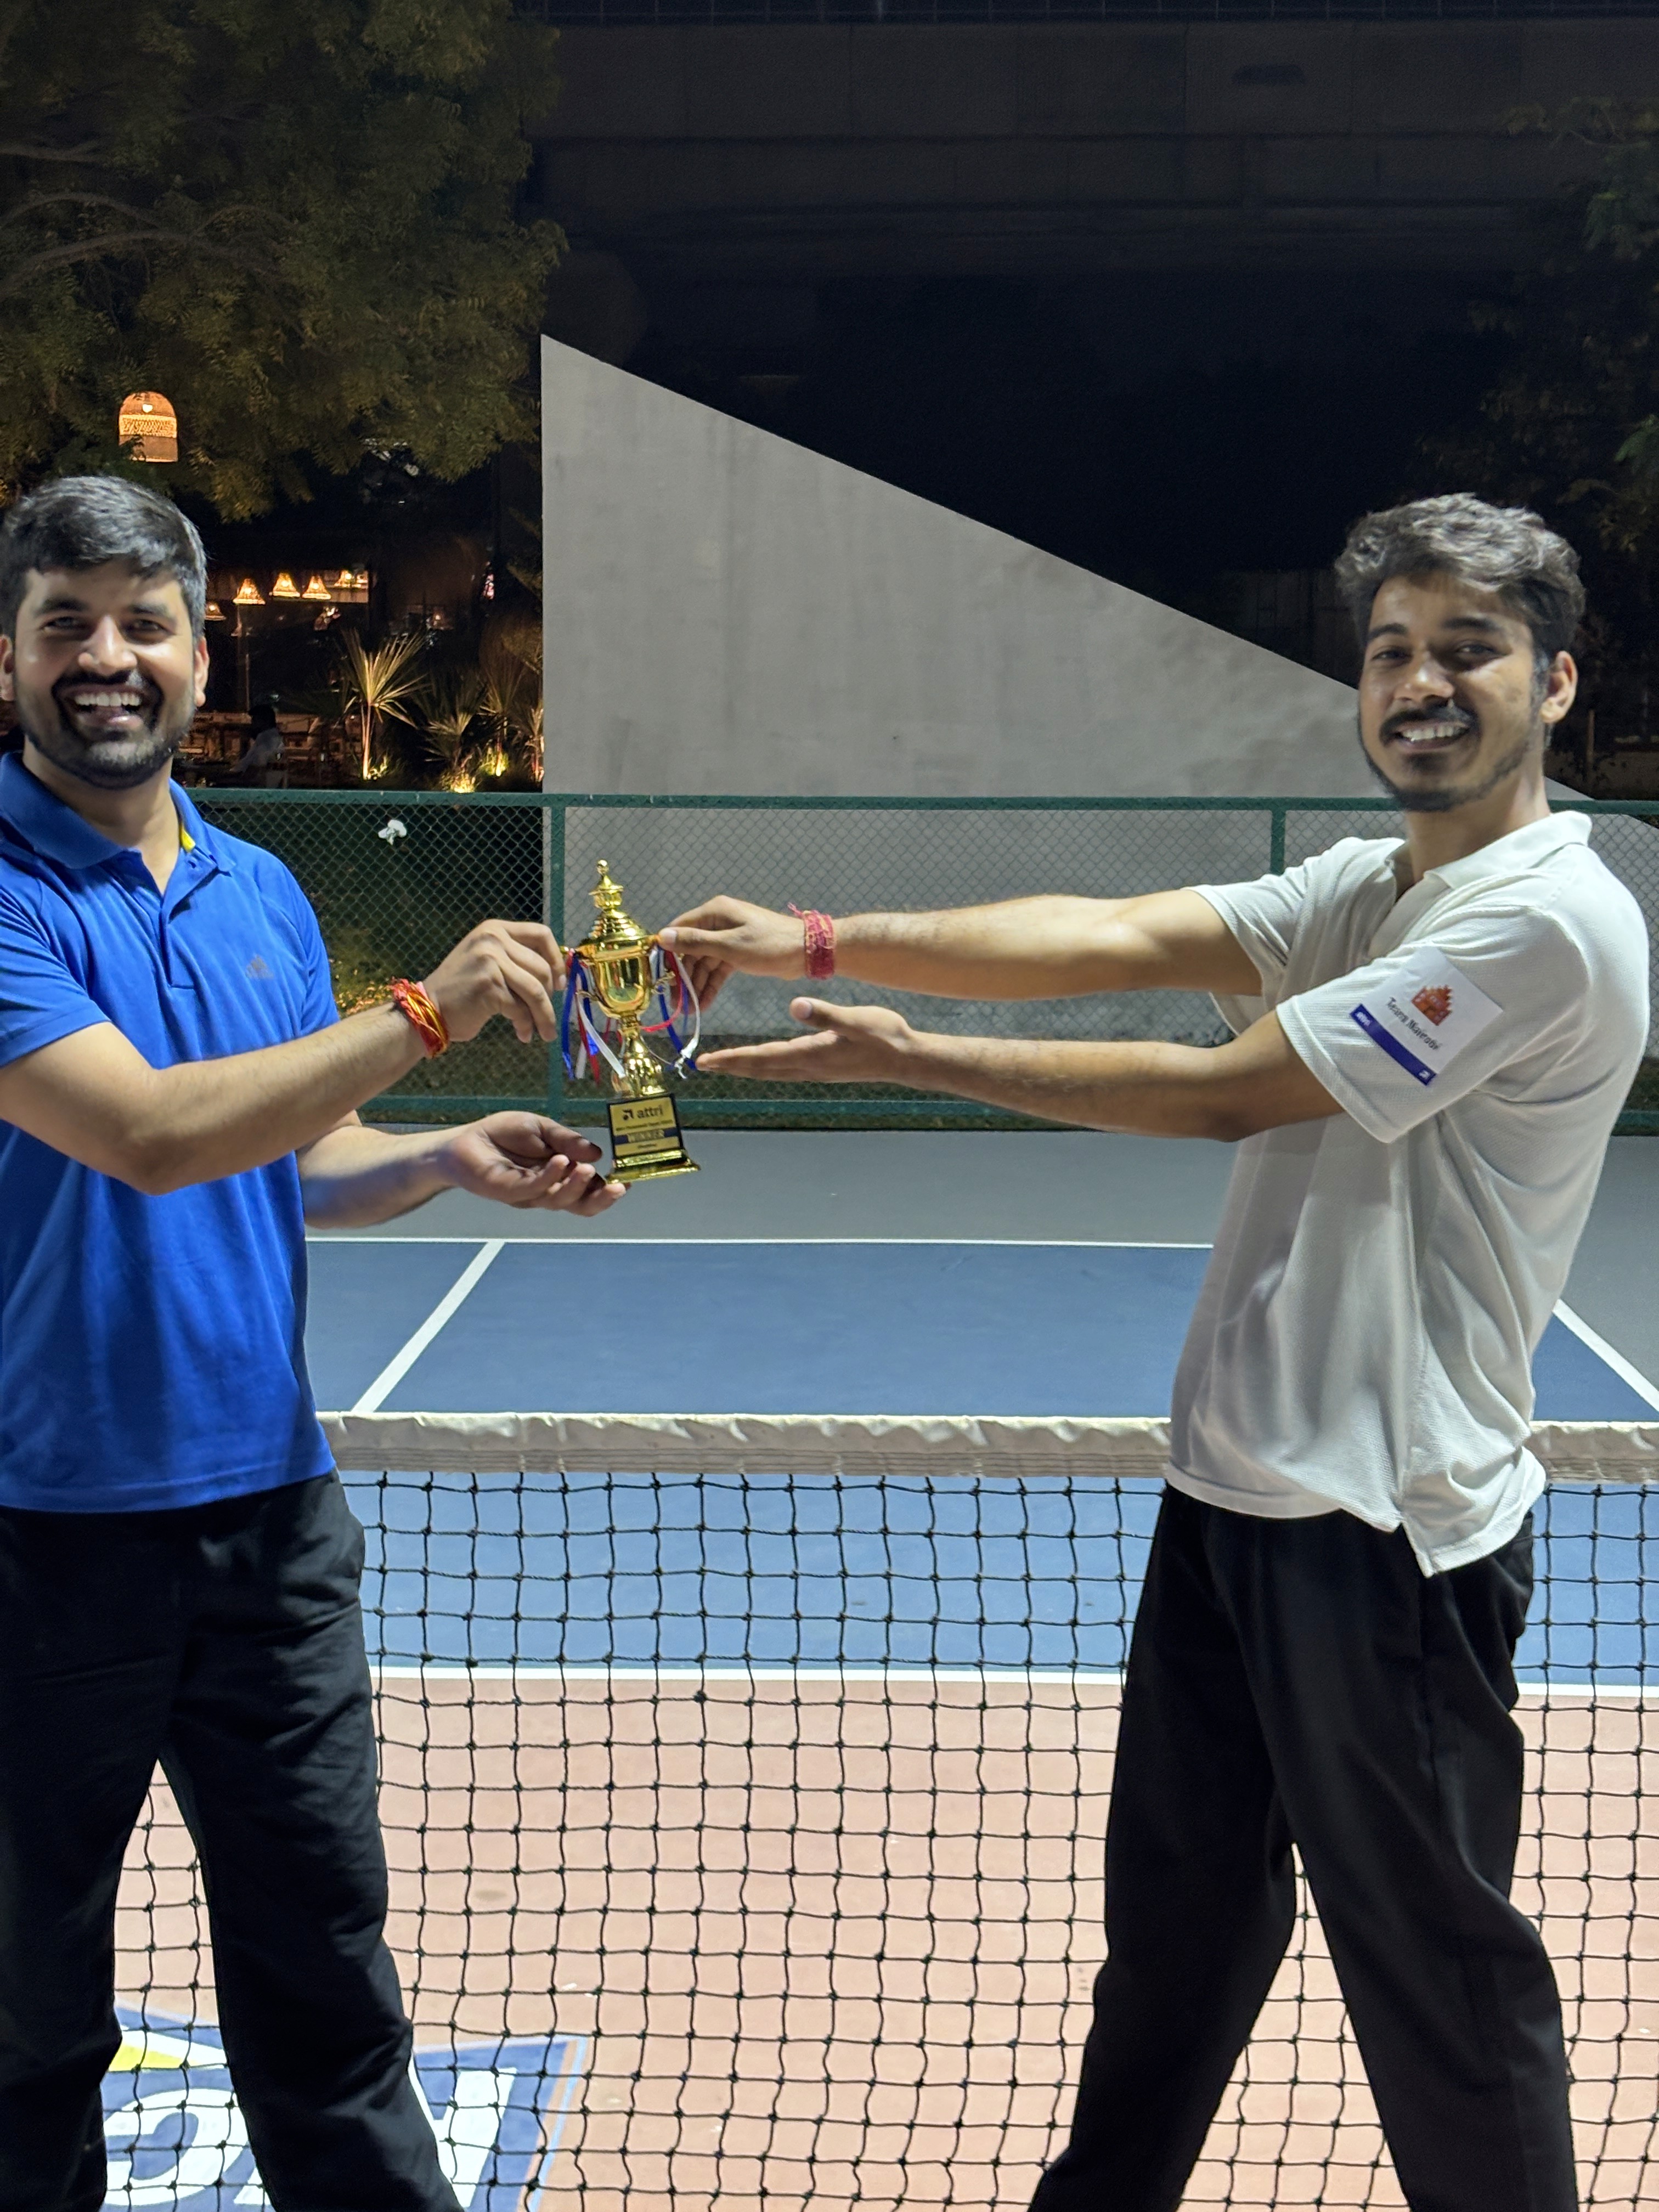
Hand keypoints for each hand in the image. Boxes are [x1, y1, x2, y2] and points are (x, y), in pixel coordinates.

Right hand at [423, 922, 566, 1044]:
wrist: (428, 1009)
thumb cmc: (461, 990)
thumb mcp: (487, 960)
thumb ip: (515, 959)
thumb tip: (557, 976)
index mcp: (495, 929)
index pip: (541, 934)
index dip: (556, 960)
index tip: (559, 983)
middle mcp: (493, 940)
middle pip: (542, 969)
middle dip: (549, 998)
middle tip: (546, 1015)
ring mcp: (491, 962)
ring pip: (536, 991)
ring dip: (544, 1016)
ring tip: (545, 1033)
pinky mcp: (490, 986)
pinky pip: (521, 1009)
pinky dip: (526, 1025)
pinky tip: (522, 1034)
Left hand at [434, 1113, 624, 1212]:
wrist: (464, 1141)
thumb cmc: (502, 1135)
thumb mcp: (542, 1128)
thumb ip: (567, 1139)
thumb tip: (597, 1152)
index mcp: (560, 1177)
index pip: (589, 1190)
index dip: (609, 1188)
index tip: (628, 1178)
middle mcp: (547, 1190)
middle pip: (580, 1205)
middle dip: (602, 1199)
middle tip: (620, 1187)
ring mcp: (529, 1194)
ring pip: (560, 1200)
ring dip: (577, 1186)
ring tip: (588, 1170)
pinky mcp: (508, 1191)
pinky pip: (534, 1189)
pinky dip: (550, 1177)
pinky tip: (560, 1162)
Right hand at [658, 898, 806, 1010]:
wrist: (807, 951)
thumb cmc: (769, 945)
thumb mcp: (729, 946)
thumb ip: (695, 942)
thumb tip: (662, 937)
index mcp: (714, 913)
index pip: (680, 929)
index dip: (668, 952)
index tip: (659, 975)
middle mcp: (718, 922)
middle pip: (691, 950)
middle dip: (683, 977)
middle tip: (676, 1003)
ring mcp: (728, 938)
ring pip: (704, 963)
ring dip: (697, 985)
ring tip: (689, 1010)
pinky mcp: (738, 952)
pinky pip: (718, 969)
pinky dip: (711, 985)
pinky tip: (704, 1004)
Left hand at [698, 999, 916, 1084]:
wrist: (907, 1059)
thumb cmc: (885, 1037)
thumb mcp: (855, 1019)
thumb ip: (824, 1014)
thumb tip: (795, 1006)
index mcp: (810, 1054)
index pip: (762, 1058)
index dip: (732, 1059)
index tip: (706, 1060)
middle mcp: (808, 1067)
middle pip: (760, 1069)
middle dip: (731, 1066)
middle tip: (703, 1065)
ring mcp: (816, 1070)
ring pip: (772, 1071)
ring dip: (747, 1068)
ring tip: (725, 1064)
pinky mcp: (824, 1068)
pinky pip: (785, 1070)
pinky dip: (767, 1067)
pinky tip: (764, 1062)